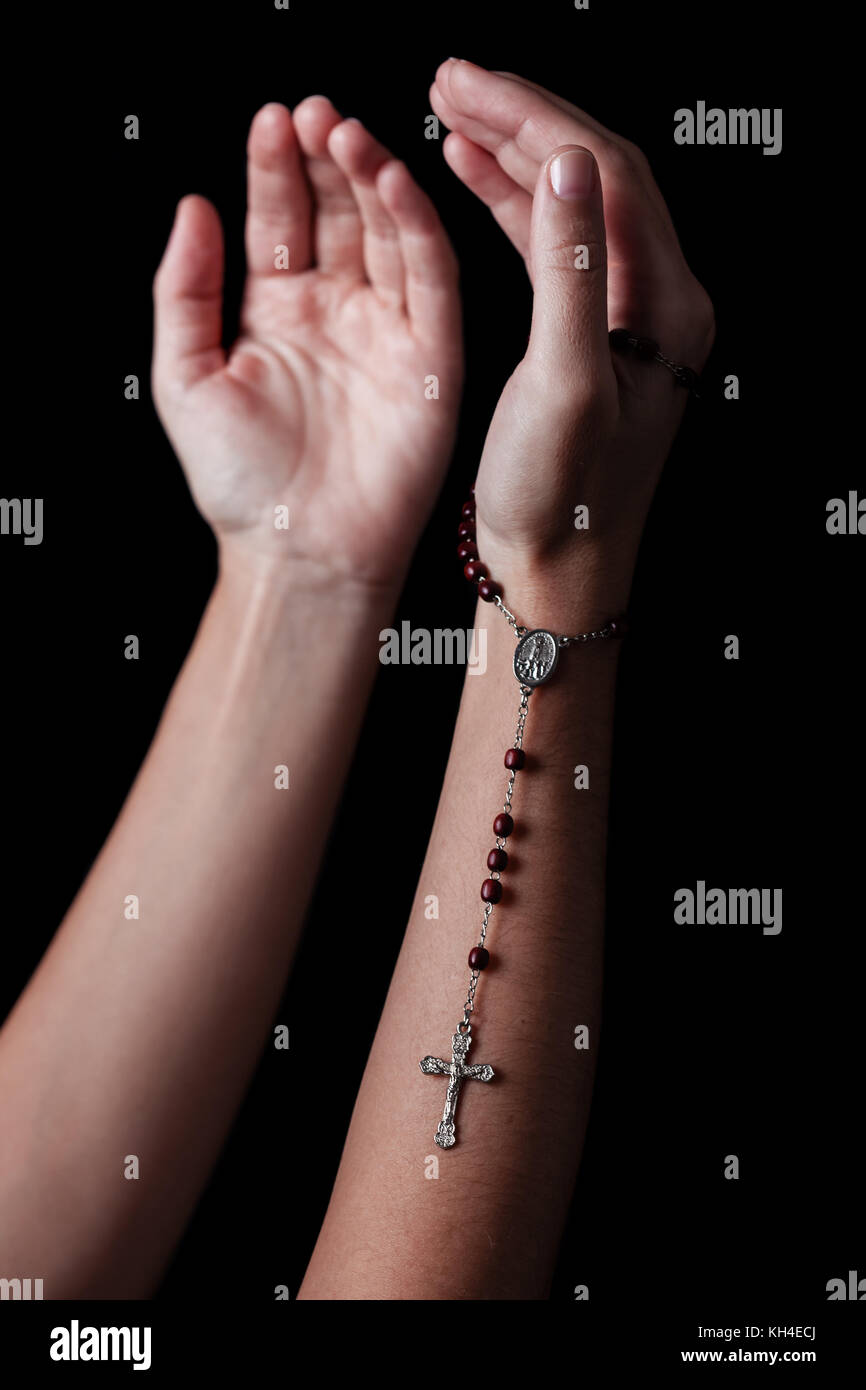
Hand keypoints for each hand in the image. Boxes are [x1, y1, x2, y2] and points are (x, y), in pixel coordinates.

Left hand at [152, 98, 461, 592]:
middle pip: (337, 214)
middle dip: (327, 159)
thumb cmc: (241, 485)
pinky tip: (396, 184)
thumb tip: (193, 207)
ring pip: (387, 234)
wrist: (301, 555)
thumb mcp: (185, 376)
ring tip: (347, 134)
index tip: (271, 120)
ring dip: (372, 179)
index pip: (279, 220)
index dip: (275, 169)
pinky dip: (418, 228)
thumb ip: (184, 291)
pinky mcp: (433, 359)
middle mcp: (336, 314)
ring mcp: (387, 332)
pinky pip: (432, 280)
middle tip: (315, 113)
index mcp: (277, 315)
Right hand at [430, 62, 714, 613]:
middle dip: (523, 118)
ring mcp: (628, 318)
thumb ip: (571, 270)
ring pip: (575, 204)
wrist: (559, 571)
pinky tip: (473, 175)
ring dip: (515, 153)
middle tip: (450, 81)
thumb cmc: (561, 501)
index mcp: (665, 307)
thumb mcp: (564, 385)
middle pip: (596, 175)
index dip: (535, 119)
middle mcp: (659, 302)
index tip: (466, 87)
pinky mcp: (593, 337)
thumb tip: (568, 162)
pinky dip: (513, 204)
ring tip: (450, 114)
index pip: (608, 176)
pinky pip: (557, 246)